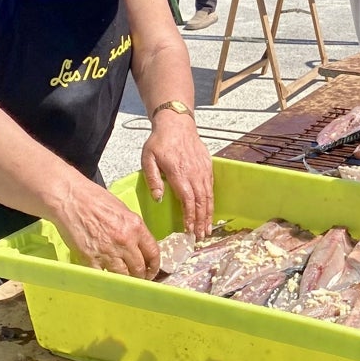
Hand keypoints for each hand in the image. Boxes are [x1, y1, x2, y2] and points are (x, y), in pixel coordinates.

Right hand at [56, 185, 160, 278]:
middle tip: (138, 278)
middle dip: (140, 276)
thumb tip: (138, 244)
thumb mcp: (122, 209)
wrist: (70, 198)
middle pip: (139, 268)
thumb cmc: (94, 199)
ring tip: (123, 280)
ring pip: (123, 276)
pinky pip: (102, 276)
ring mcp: (107, 251)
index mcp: (135, 226)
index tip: (151, 271)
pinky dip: (105, 279)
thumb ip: (132, 228)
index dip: (154, 266)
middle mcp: (125, 241)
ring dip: (124, 280)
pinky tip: (105, 277)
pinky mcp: (90, 259)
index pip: (153, 253)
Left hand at [141, 116, 213, 239]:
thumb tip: (158, 198)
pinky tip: (210, 210)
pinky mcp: (207, 166)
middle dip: (201, 221)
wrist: (177, 123)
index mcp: (178, 173)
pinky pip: (211, 187)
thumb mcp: (148, 158)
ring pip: (208, 196)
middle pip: (200, 202)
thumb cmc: (160, 141)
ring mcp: (202, 170)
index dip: (190, 217)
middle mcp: (194, 173)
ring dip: (208, 214)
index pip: (187, 200)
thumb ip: (152, 179)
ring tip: (207, 229)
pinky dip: (211, 201)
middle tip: (200, 236)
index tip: (189, 230)